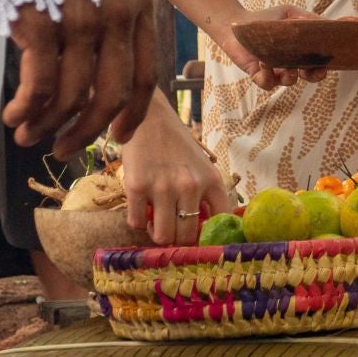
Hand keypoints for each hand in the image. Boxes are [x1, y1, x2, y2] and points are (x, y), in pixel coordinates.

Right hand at [5, 0, 157, 158]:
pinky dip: (27, 109)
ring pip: (73, 96)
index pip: (146, 74)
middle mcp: (116, 11)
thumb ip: (107, 20)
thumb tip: (97, 83)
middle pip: (111, 93)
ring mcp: (80, 17)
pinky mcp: (40, 22)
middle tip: (64, 148)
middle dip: (87, 131)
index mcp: (138, 2)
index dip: (132, 113)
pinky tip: (14, 115)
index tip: (116, 136)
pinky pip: (40, 86)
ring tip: (28, 134)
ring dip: (49, 126)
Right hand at [117, 101, 232, 245]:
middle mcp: (190, 185)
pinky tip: (141, 208)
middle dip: (178, 239)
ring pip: (162, 236)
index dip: (210, 237)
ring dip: (157, 233)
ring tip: (155, 220)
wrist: (150, 117)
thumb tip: (204, 232)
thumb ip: (206, 195)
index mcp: (211, 180)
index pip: (221, 222)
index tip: (200, 238)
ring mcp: (163, 187)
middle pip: (186, 237)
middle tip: (171, 227)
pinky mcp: (137, 186)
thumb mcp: (201, 167)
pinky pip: (136, 223)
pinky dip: (138, 221)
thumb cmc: (177, 144)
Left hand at [216, 5, 326, 89]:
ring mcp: (274, 71)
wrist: (239, 24)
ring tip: (288, 67)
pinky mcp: (258, 74)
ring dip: (290, 76)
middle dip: (313, 76)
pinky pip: (266, 83)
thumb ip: (311, 19)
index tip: (327, 64)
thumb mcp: (291, 14)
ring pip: (288, 82)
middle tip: (313, 71)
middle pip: (307, 76)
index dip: (323, 66)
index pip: (316, 63)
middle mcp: (289, 64)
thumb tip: (334, 22)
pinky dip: (267, 75)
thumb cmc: (266, 19)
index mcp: (299, 52)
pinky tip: (264, 62)